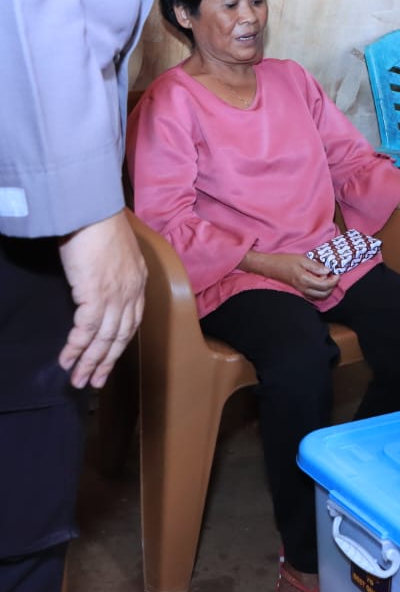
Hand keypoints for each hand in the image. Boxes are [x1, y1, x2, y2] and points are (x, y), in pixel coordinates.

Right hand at [57, 211, 146, 388]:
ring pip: (105, 338)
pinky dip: (77, 347)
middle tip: (94, 382)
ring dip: (91, 362)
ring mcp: (116, 295)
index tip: (110, 359)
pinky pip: (87, 330)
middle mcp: (132, 292)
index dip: (120, 343)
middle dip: (107, 361)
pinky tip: (67, 360)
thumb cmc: (97, 224)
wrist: (91, 210)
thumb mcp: (113, 251)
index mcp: (139, 281)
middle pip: (122, 336)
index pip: (133, 321)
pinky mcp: (96, 295)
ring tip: (79, 380)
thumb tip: (97, 282)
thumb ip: (110, 270)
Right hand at [241, 251, 339, 300]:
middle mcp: (304, 289)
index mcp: (305, 280)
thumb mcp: (302, 259)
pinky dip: (320, 292)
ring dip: (327, 289)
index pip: (325, 285)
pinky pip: (314, 296)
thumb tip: (328, 270)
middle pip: (325, 293)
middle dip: (332, 285)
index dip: (334, 279)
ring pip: (320, 297)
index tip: (336, 272)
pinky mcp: (300, 291)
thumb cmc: (285, 261)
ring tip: (328, 278)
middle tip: (334, 275)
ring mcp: (302, 291)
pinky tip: (320, 282)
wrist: (271, 267)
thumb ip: (315, 266)